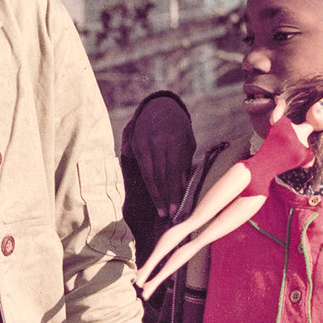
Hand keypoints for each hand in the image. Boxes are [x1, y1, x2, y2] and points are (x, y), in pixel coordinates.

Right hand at [124, 95, 195, 218]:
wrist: (159, 107)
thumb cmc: (179, 128)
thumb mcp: (187, 143)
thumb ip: (185, 164)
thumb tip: (183, 188)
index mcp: (174, 141)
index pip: (173, 173)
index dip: (174, 193)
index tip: (177, 209)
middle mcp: (157, 142)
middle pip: (160, 176)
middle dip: (165, 197)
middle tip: (169, 215)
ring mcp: (143, 144)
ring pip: (149, 175)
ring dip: (156, 195)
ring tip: (162, 210)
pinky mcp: (135, 145)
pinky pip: (142, 169)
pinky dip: (149, 184)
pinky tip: (155, 195)